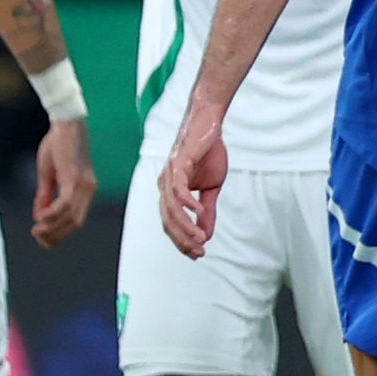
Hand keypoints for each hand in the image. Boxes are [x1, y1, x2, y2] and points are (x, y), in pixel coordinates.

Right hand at [29, 115, 92, 245]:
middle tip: (39, 238)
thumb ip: (45, 195)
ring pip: (70, 217)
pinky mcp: (74, 179)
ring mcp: (84, 186)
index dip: (60, 232)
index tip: (44, 238)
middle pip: (76, 223)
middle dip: (56, 235)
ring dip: (52, 227)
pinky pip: (64, 205)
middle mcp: (89, 190)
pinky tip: (39, 218)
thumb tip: (39, 215)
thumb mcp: (49, 174)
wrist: (64, 124)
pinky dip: (52, 214)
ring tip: (36, 230)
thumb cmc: (58, 144)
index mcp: (85, 190)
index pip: (76, 219)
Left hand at [159, 105, 229, 253]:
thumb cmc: (208, 152)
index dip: (182, 241)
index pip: (171, 223)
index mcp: (170, 191)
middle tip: (199, 251)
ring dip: (186, 225)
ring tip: (201, 238)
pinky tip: (199, 211)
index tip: (197, 254)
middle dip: (183, 239)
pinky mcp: (178, 162)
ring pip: (171, 208)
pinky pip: (178, 187)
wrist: (209, 122)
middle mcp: (165, 184)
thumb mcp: (211, 187)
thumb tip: (206, 234)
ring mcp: (169, 173)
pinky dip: (187, 202)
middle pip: (168, 220)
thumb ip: (207, 210)